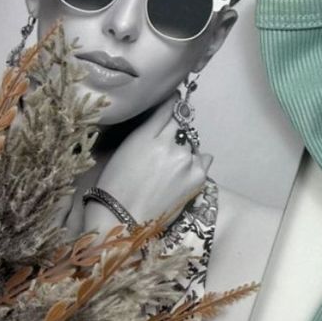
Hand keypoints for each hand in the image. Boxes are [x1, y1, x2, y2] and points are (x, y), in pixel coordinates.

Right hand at [94, 88, 213, 227]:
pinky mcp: (199, 177)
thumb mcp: (126, 148)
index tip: (176, 101)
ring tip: (170, 167)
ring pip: (192, 144)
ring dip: (185, 149)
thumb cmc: (117, 184)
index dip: (173, 105)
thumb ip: (149, 128)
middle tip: (164, 148)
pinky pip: (204, 159)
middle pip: (182, 126)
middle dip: (176, 131)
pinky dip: (196, 162)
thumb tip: (168, 113)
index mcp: (147, 135)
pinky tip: (183, 173)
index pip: (169, 109)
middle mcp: (171, 144)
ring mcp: (187, 161)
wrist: (124, 218)